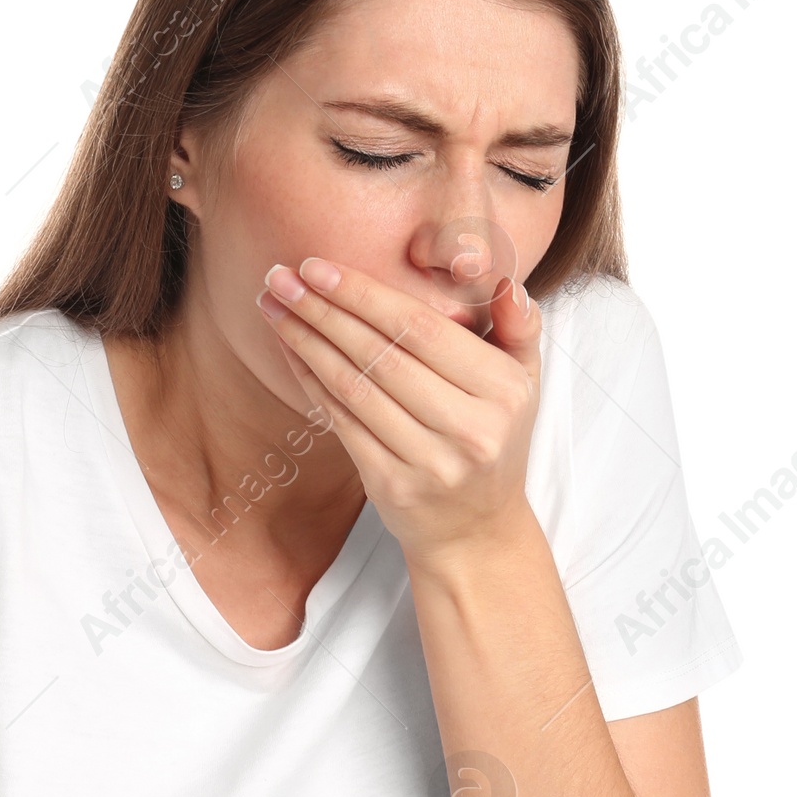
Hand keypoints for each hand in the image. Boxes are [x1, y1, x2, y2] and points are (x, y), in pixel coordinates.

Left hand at [256, 255, 542, 568]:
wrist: (476, 530)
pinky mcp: (392, 486)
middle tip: (280, 277)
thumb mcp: (523, 382)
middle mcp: (470, 428)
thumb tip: (507, 283)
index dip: (365, 295)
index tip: (319, 267)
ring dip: (306, 342)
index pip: (423, 329)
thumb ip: (518, 327)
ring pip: (354, 388)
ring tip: (274, 306)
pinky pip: (342, 422)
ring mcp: (429, 462)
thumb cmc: (494, 437)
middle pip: (382, 355)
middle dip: (324, 310)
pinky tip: (290, 351)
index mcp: (502, 391)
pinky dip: (311, 381)